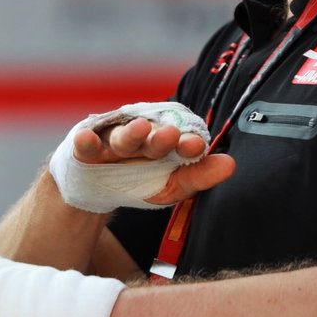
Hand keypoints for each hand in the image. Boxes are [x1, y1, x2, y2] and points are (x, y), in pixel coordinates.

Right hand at [73, 114, 234, 205]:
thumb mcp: (172, 185)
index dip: (187, 142)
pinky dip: (86, 141)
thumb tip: (231, 164)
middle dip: (160, 136)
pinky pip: (85, 144)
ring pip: (122, 137)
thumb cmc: (139, 180)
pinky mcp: (86, 149)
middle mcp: (140, 136)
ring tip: (137, 130)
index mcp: (164, 142)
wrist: (96, 187)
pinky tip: (86, 139)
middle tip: (170, 135)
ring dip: (130, 134)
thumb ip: (199, 175)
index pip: (178, 138)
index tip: (196, 147)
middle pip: (152, 134)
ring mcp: (112, 141)